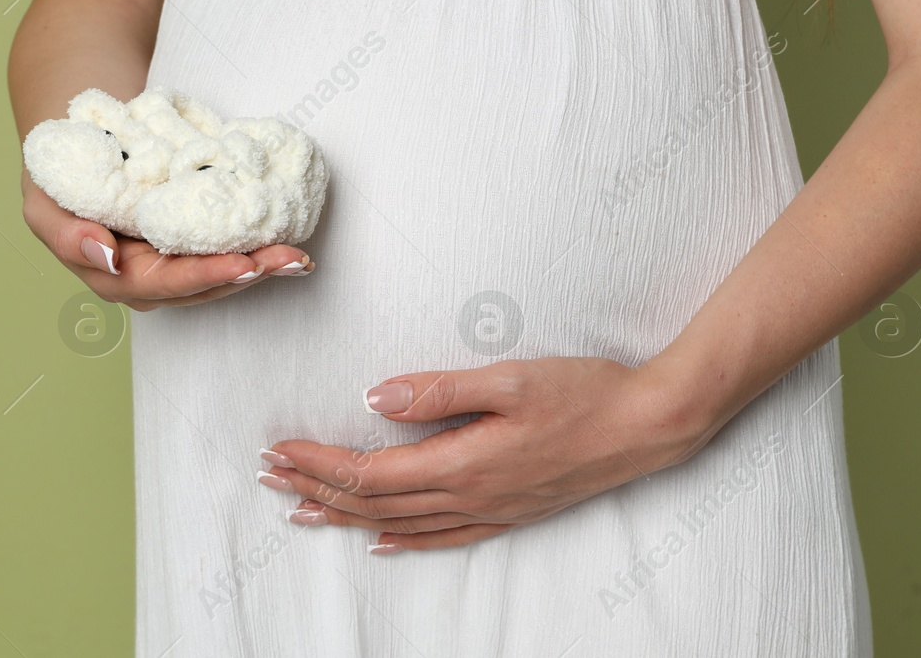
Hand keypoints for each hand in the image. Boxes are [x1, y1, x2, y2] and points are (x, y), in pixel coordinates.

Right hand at [20, 167, 313, 310]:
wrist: (77, 143)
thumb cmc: (55, 177)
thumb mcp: (44, 202)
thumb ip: (67, 235)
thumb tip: (107, 256)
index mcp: (113, 276)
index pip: (165, 283)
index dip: (205, 275)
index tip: (244, 264)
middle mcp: (147, 278)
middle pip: (204, 286)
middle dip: (249, 274)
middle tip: (289, 259)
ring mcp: (172, 262)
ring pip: (222, 272)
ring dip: (262, 265)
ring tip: (298, 255)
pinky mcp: (192, 241)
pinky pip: (227, 248)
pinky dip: (257, 244)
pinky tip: (289, 239)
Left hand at [257, 356, 709, 551]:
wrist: (648, 426)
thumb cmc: (583, 393)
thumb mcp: (509, 377)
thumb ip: (439, 389)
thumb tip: (376, 399)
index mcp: (462, 463)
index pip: (371, 472)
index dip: (319, 462)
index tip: (281, 447)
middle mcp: (470, 496)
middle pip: (376, 503)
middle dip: (318, 488)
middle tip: (271, 475)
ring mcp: (492, 509)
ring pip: (402, 525)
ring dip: (348, 517)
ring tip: (304, 509)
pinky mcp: (511, 511)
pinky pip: (445, 538)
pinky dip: (406, 542)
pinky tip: (384, 543)